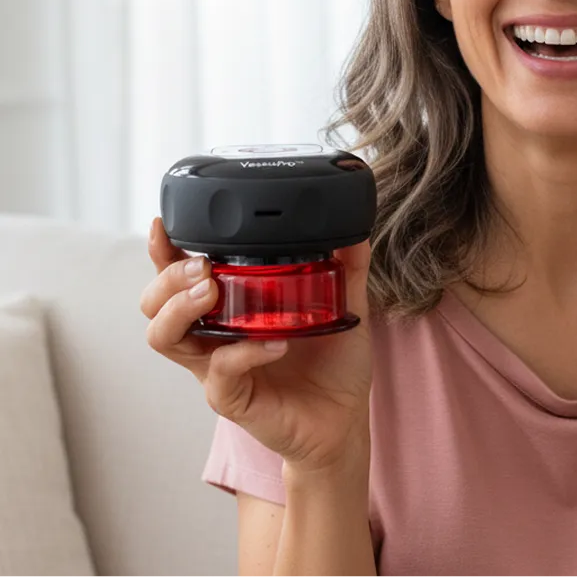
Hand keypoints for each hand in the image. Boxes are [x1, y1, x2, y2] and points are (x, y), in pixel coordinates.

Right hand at [140, 216, 374, 473]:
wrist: (345, 418)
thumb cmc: (333, 363)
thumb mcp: (343, 307)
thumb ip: (347, 267)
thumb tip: (353, 228)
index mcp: (229, 309)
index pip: (179, 277)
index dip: (162, 252)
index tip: (162, 226)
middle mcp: (213, 337)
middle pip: (154, 304)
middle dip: (168, 278)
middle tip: (203, 267)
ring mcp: (216, 368)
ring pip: (164, 338)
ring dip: (181, 309)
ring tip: (212, 291)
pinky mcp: (231, 398)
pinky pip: (220, 372)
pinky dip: (244, 352)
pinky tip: (275, 343)